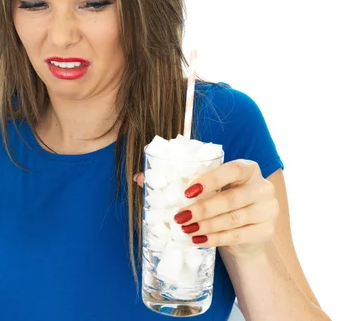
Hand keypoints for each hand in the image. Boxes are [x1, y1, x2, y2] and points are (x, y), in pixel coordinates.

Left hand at [134, 160, 278, 257]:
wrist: (246, 229)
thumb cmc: (220, 201)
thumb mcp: (206, 189)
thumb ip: (178, 180)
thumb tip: (140, 178)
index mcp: (248, 168)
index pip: (232, 170)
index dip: (210, 180)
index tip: (187, 191)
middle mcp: (262, 187)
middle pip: (231, 199)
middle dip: (202, 209)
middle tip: (179, 217)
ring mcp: (268, 210)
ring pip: (234, 219)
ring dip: (207, 225)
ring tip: (186, 229)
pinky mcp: (266, 231)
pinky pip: (239, 236)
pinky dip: (216, 238)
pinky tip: (199, 240)